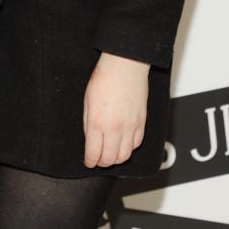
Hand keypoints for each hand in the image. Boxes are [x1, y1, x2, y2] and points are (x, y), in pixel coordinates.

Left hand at [83, 53, 148, 167]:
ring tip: (110, 154)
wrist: (125, 65)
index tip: (88, 162)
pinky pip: (137, 144)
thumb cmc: (104, 78)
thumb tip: (89, 139)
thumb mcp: (87, 100)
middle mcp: (115, 128)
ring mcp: (130, 126)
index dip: (90, 162)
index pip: (93, 154)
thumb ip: (87, 122)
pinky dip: (129, 148)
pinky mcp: (141, 122)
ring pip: (125, 156)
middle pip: (109, 159)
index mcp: (97, 122)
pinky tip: (123, 143)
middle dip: (101, 163)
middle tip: (97, 159)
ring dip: (116, 158)